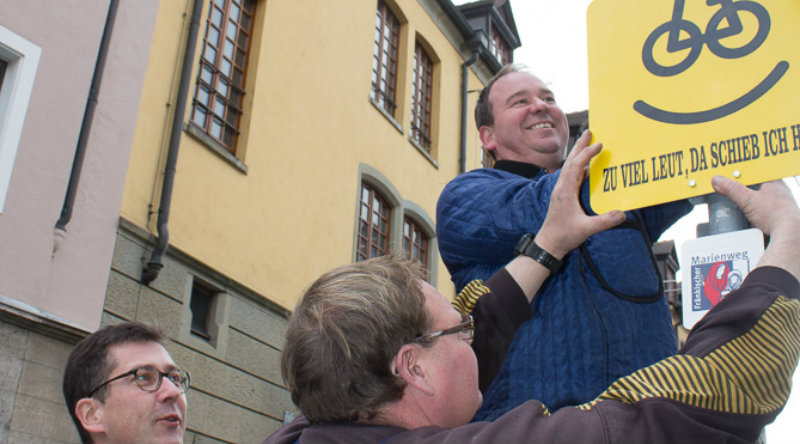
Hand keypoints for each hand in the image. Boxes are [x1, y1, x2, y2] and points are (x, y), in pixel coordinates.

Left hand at [535, 131, 625, 257]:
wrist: (548, 244)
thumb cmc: (564, 235)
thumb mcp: (586, 229)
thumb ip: (604, 221)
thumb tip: (623, 213)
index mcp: (565, 191)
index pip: (576, 166)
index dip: (587, 154)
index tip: (599, 145)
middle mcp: (561, 187)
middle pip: (570, 161)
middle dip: (580, 146)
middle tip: (589, 132)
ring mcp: (561, 191)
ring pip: (569, 167)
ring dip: (578, 154)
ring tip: (588, 143)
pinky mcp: (562, 196)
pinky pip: (571, 176)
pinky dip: (579, 166)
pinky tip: (587, 166)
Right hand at [711, 176, 799, 278]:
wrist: (789, 233)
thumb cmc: (776, 215)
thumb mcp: (747, 200)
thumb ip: (731, 189)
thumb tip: (718, 181)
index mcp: (774, 182)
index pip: (757, 172)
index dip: (744, 172)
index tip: (732, 174)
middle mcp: (781, 191)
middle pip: (759, 184)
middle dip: (747, 187)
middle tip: (733, 188)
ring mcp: (782, 203)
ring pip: (764, 197)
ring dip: (753, 199)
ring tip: (743, 203)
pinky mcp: (781, 215)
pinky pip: (767, 208)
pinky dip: (758, 210)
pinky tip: (753, 215)